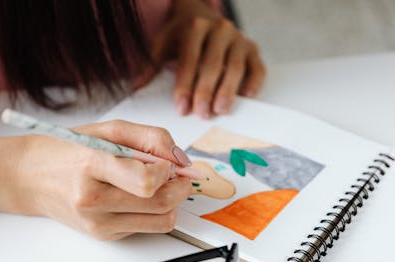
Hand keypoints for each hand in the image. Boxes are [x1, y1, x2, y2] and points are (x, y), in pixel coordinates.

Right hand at [16, 120, 191, 240]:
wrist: (32, 177)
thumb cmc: (69, 149)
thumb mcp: (110, 130)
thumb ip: (152, 139)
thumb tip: (181, 160)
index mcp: (92, 167)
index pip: (147, 181)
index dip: (168, 171)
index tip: (168, 162)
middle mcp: (94, 201)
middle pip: (161, 204)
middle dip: (180, 187)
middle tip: (176, 174)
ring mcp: (99, 224)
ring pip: (161, 221)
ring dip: (171, 202)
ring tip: (159, 185)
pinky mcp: (105, 236)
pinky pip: (148, 227)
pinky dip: (153, 211)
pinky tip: (137, 196)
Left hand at [149, 0, 265, 117]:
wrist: (202, 14)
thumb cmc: (181, 35)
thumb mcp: (163, 43)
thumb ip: (151, 64)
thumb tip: (136, 86)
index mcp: (195, 27)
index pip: (189, 60)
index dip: (185, 86)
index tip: (181, 108)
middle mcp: (219, 29)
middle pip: (213, 65)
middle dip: (206, 92)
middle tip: (201, 114)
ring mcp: (238, 38)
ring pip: (235, 67)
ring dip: (228, 91)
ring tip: (220, 110)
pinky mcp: (252, 48)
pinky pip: (257, 67)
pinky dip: (253, 83)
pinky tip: (246, 97)